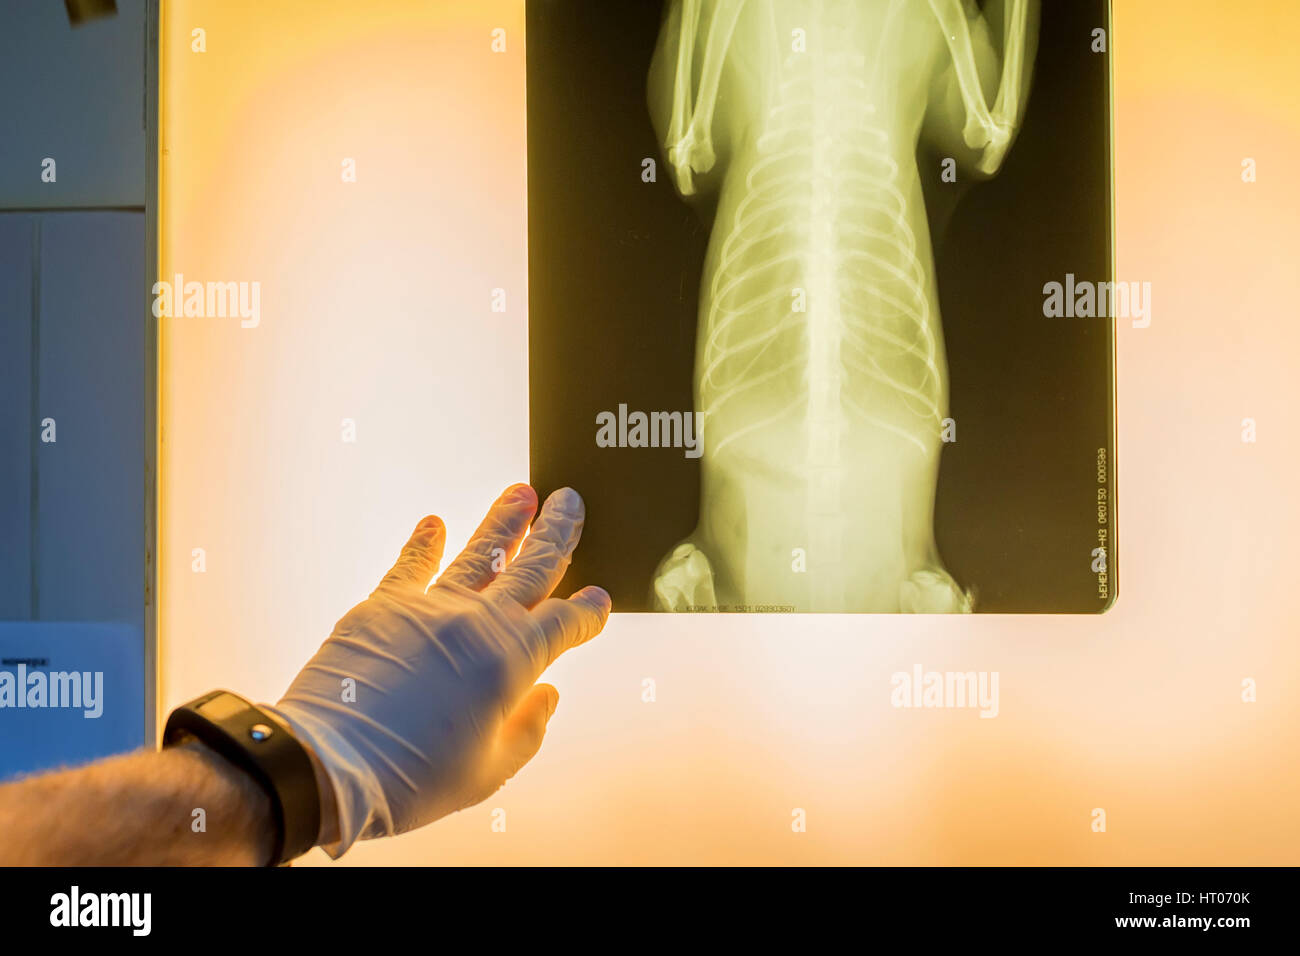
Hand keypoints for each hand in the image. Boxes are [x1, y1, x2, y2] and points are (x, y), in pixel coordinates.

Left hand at [267, 484, 610, 856]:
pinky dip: (425, 542)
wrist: (329, 764)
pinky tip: (435, 523)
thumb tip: (546, 696)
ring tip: (523, 492)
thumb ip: (528, 730)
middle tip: (572, 502)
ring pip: (481, 552)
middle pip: (532, 566)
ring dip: (505, 520)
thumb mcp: (489, 772)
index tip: (600, 598)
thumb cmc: (412, 778)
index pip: (565, 622)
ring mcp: (431, 608)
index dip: (588, 610)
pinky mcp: (384, 607)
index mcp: (513, 662)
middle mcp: (479, 622)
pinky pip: (412, 565)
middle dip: (557, 533)